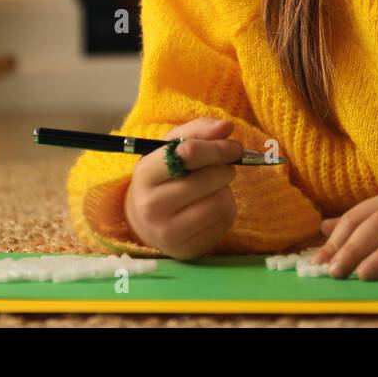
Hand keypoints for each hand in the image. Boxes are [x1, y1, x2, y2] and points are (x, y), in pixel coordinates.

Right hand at [124, 117, 244, 259]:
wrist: (147, 221)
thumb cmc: (165, 177)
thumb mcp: (172, 148)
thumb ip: (199, 131)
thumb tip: (226, 127)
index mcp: (145, 174)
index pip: (187, 153)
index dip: (216, 147)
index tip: (232, 146)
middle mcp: (152, 206)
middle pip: (207, 179)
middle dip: (224, 168)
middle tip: (224, 167)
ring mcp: (168, 232)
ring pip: (219, 202)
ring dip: (226, 189)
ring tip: (215, 187)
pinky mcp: (188, 249)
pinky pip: (224, 221)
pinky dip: (228, 208)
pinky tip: (213, 204)